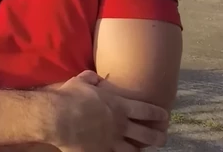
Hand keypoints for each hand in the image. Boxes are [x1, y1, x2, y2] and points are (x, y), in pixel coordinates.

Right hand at [49, 71, 167, 151]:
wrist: (57, 118)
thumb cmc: (70, 97)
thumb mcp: (82, 81)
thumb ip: (92, 78)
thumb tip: (96, 78)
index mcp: (119, 106)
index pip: (147, 111)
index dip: (158, 114)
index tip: (164, 116)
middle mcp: (120, 125)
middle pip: (147, 134)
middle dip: (158, 137)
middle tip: (162, 138)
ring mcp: (111, 141)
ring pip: (133, 150)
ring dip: (139, 149)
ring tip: (141, 150)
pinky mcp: (100, 151)